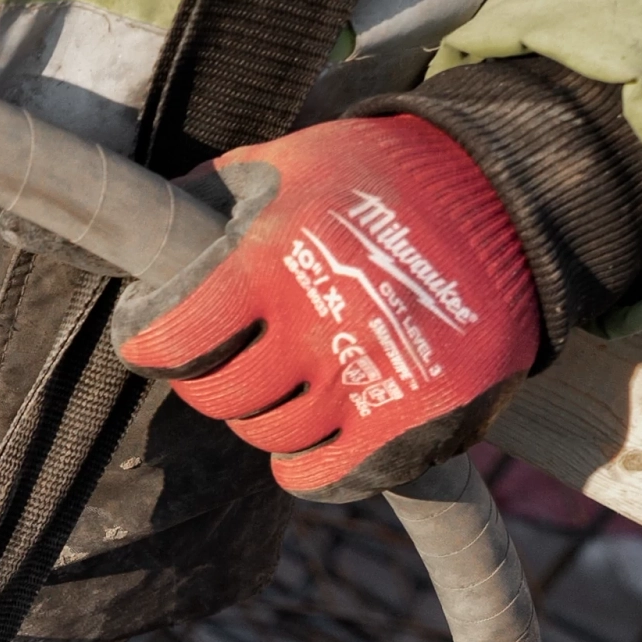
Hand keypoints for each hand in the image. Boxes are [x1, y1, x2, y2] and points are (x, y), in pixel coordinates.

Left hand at [116, 115, 541, 497]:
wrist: (508, 196)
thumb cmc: (376, 178)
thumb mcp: (285, 164)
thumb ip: (209, 200)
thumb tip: (133, 228)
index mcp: (274, 261)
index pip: (171, 340)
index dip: (151, 344)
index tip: (153, 340)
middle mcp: (321, 325)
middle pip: (220, 397)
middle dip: (213, 378)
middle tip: (234, 355)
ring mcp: (371, 378)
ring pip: (272, 437)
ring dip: (268, 414)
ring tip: (292, 375)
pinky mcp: (417, 419)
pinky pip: (326, 477)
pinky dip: (309, 466)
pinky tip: (315, 432)